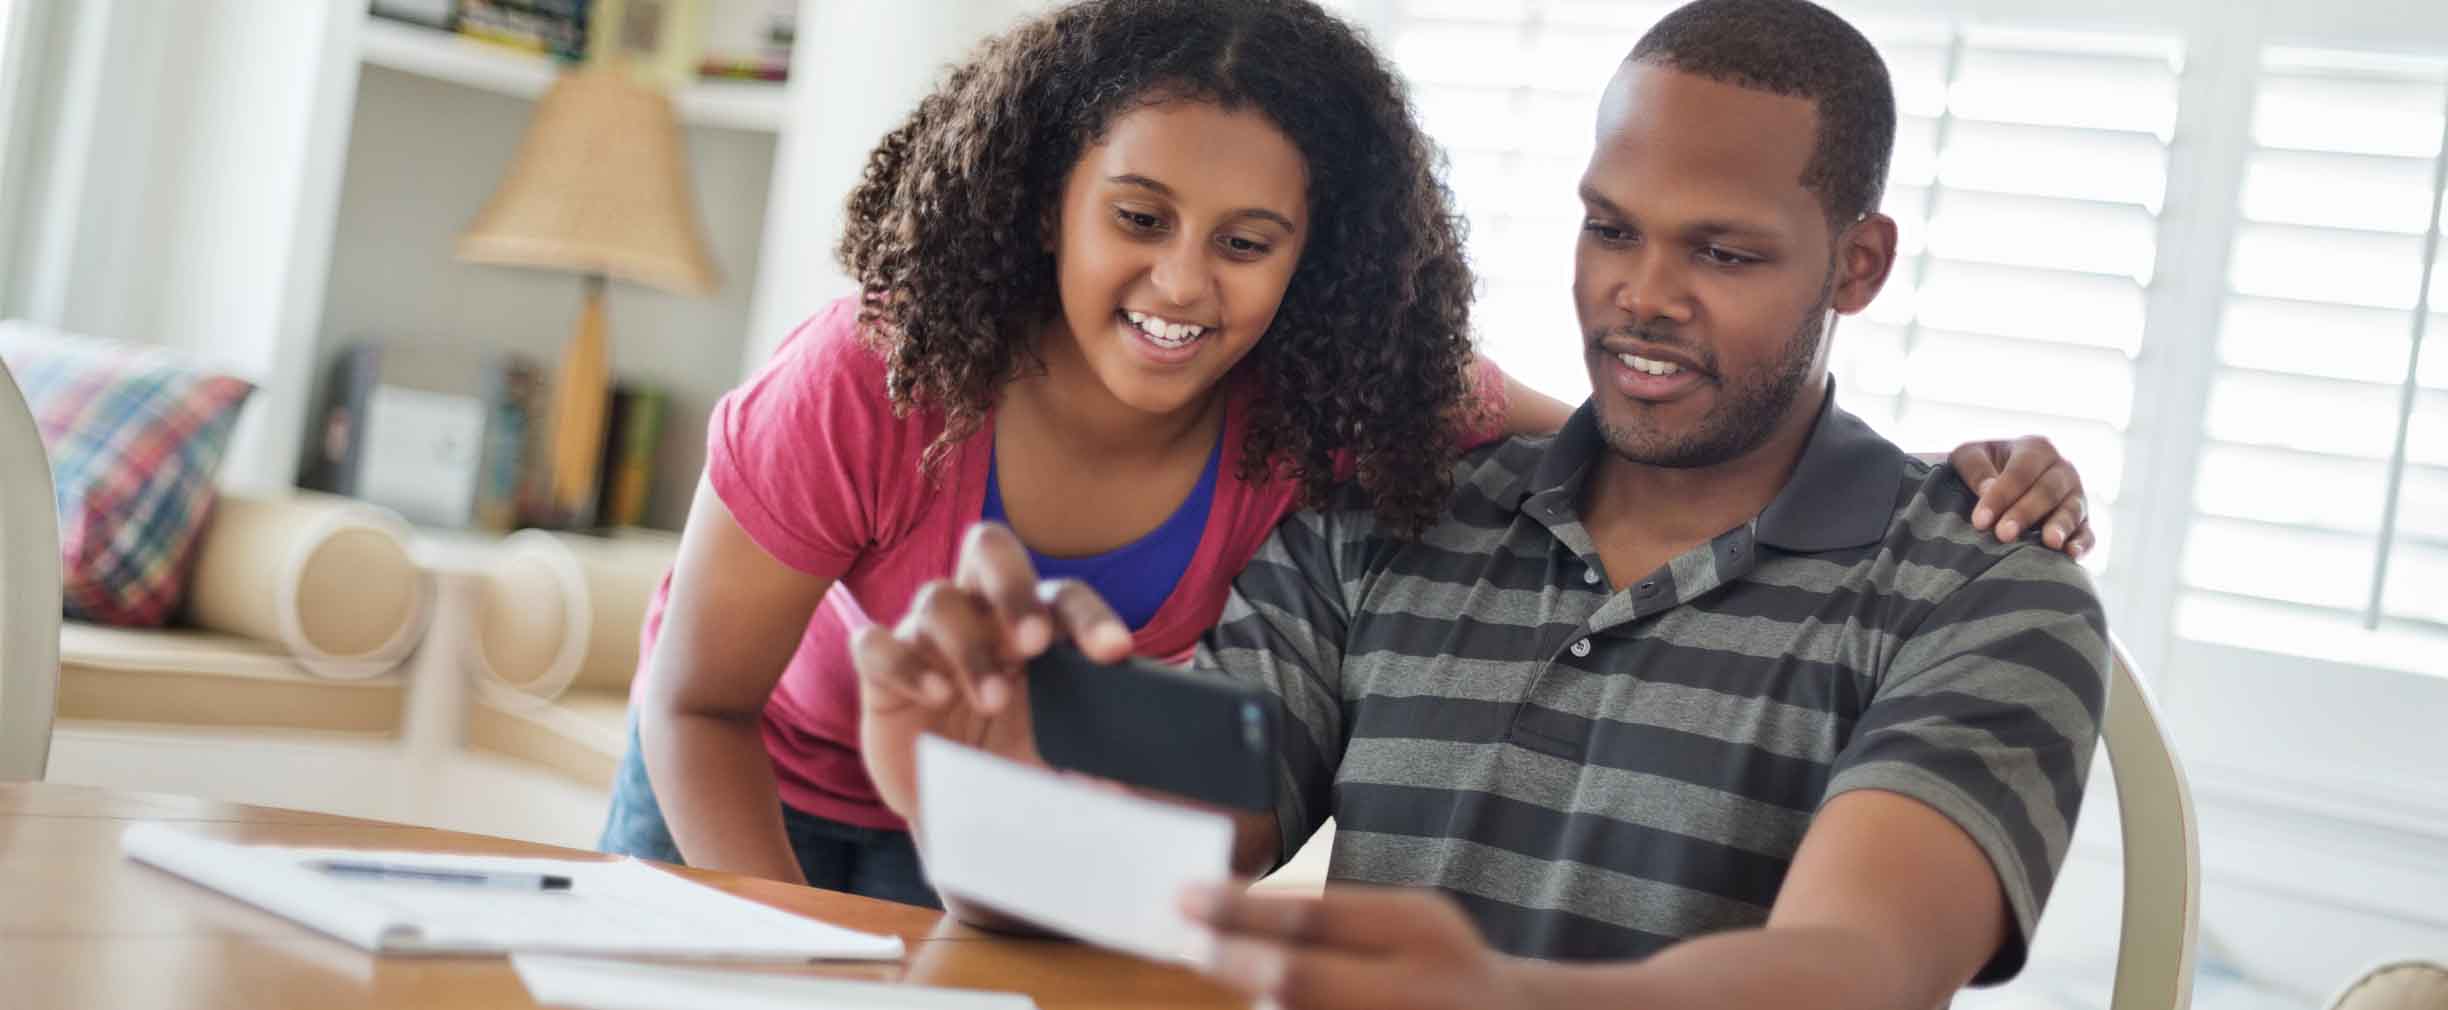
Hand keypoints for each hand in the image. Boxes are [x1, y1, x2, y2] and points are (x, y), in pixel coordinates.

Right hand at [851, 522, 1134, 819]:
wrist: (958, 816)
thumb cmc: (1018, 772)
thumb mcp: (1062, 770)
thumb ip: (1095, 771)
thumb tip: (1122, 790)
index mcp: (1037, 627)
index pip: (1065, 599)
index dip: (1090, 618)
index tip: (1113, 652)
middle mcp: (981, 617)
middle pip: (990, 552)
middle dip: (1013, 588)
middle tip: (1035, 641)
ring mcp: (928, 641)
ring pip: (937, 600)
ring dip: (968, 646)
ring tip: (991, 701)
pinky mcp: (880, 675)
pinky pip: (875, 645)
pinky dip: (903, 663)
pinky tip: (934, 695)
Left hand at [1181, 884, 1536, 1009]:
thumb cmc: (1440, 965)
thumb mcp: (1409, 920)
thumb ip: (1336, 913)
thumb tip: (1239, 904)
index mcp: (1420, 931)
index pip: (1314, 916)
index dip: (1241, 908)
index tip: (1184, 896)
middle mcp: (1413, 990)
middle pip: (1299, 980)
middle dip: (1232, 960)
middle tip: (1181, 942)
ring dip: (1255, 1002)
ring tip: (1214, 968)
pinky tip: (1260, 1004)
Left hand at [1949, 435, 2094, 559]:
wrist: (1999, 485)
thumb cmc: (1981, 468)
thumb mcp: (1968, 457)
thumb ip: (1975, 468)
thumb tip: (1987, 489)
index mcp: (2036, 449)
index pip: (2019, 472)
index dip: (2000, 496)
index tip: (1980, 521)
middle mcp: (2062, 470)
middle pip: (2047, 491)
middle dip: (2025, 513)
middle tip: (2003, 534)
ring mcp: (2076, 496)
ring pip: (2072, 510)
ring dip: (2060, 526)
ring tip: (2049, 543)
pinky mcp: (2082, 523)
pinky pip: (2088, 533)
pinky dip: (2082, 544)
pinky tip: (2071, 555)